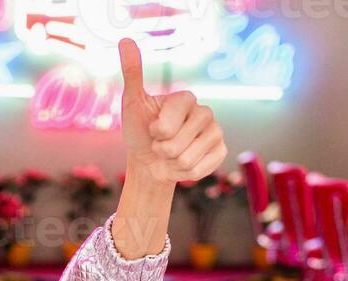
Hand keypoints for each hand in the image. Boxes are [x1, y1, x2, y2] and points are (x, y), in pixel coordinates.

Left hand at [118, 38, 226, 184]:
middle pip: (176, 145)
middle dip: (161, 151)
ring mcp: (216, 132)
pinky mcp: (221, 152)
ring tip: (169, 156)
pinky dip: (182, 174)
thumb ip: (132, 73)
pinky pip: (198, 170)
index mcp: (186, 98)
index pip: (167, 124)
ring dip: (170, 164)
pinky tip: (180, 165)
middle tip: (159, 145)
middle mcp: (206, 112)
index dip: (156, 132)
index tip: (153, 129)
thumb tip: (126, 40)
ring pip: (187, 160)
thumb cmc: (139, 131)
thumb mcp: (132, 103)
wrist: (149, 162)